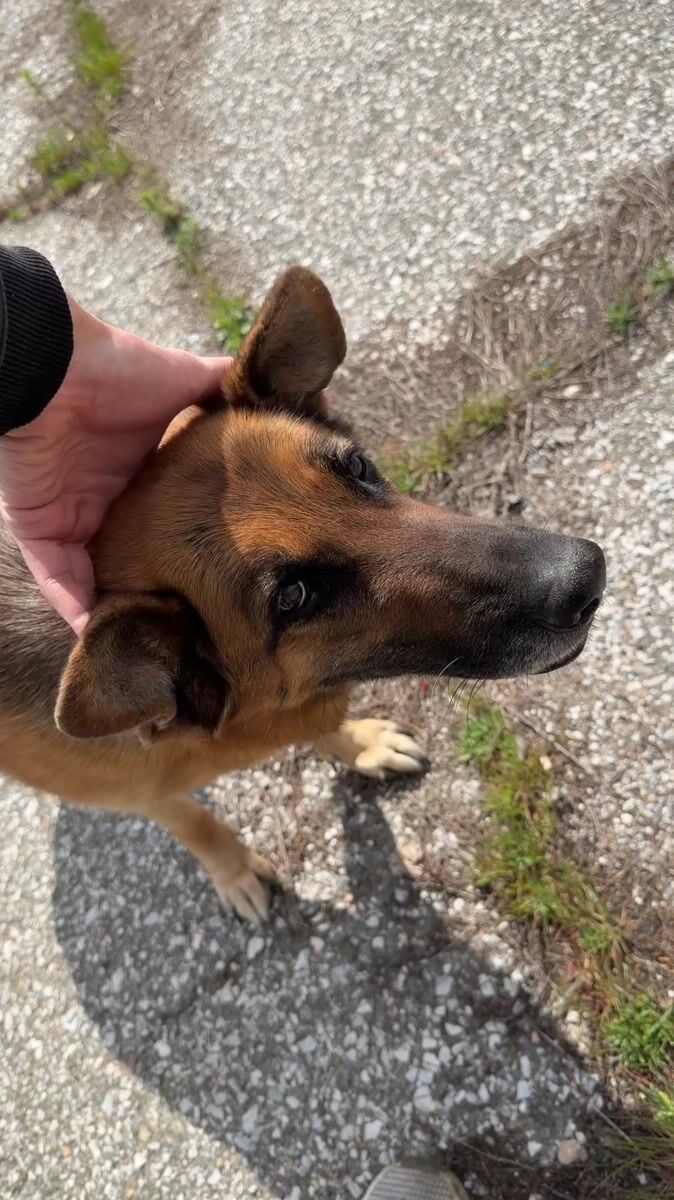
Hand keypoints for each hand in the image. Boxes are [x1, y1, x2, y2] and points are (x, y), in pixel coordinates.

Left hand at [0, 297, 229, 633]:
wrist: (58, 365)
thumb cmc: (121, 368)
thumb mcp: (189, 378)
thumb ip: (227, 388)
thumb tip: (283, 385)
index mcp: (143, 469)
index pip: (169, 517)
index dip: (195, 545)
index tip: (230, 576)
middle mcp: (109, 498)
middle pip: (136, 554)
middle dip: (160, 588)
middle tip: (198, 623)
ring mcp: (71, 516)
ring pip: (98, 576)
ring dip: (121, 608)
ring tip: (156, 644)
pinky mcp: (39, 527)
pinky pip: (57, 579)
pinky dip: (77, 608)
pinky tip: (105, 636)